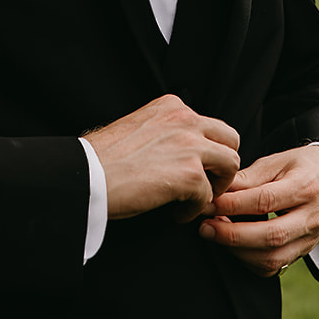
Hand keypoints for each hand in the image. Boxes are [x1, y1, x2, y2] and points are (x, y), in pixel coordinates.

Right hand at [86, 94, 239, 222]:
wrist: (86, 175)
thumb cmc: (102, 158)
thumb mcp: (137, 126)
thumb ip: (163, 130)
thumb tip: (176, 150)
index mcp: (171, 106)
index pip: (209, 125)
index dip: (206, 150)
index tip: (193, 166)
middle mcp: (185, 119)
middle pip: (230, 139)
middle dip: (222, 164)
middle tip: (205, 183)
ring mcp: (190, 145)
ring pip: (231, 164)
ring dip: (217, 185)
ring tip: (195, 199)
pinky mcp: (190, 174)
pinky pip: (208, 195)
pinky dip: (194, 209)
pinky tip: (176, 212)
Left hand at [197, 145, 318, 276]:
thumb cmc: (302, 166)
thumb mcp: (278, 161)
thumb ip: (249, 177)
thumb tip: (217, 191)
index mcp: (307, 186)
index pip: (265, 201)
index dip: (233, 205)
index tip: (208, 203)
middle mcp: (312, 217)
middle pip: (271, 235)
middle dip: (232, 235)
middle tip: (205, 227)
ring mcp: (311, 239)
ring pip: (273, 257)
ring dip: (238, 251)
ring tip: (215, 234)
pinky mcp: (304, 252)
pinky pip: (275, 267)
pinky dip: (249, 261)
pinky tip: (233, 246)